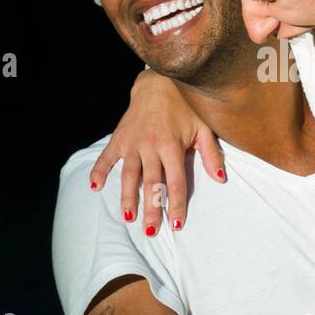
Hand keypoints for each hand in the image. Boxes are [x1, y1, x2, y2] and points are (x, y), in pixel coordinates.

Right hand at [88, 69, 226, 235]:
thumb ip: (211, 154)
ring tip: (128, 218)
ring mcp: (133, 143)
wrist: (158, 83)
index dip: (176, 204)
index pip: (175, 182)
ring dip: (127, 197)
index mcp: (172, 146)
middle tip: (150, 231)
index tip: (176, 224)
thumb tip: (221, 179)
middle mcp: (150, 146)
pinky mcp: (119, 138)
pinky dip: (98, 171)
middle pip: (151, 183)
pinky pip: (106, 157)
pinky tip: (94, 187)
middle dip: (150, 209)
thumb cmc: (185, 107)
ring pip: (128, 175)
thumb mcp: (203, 127)